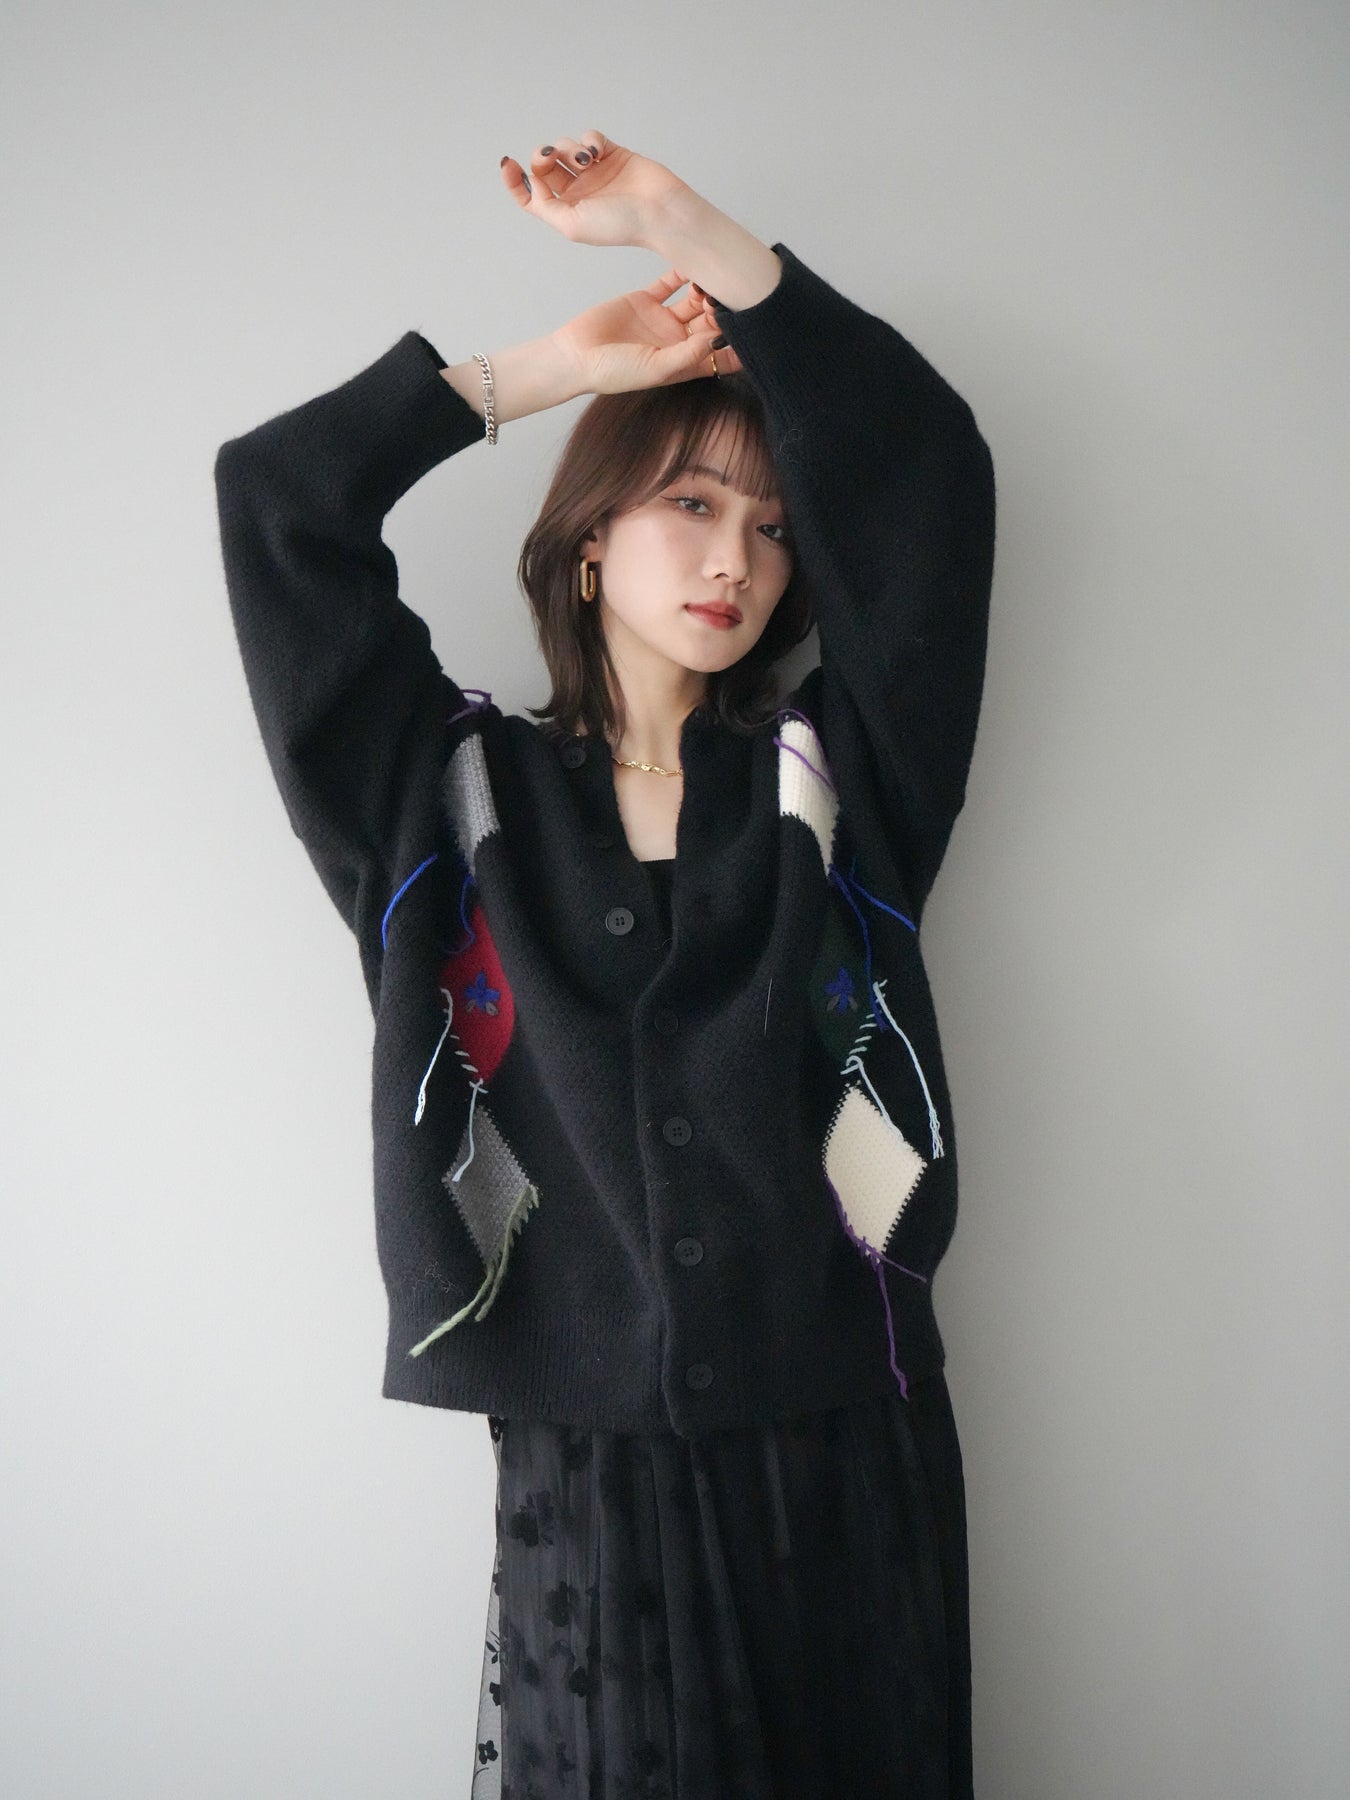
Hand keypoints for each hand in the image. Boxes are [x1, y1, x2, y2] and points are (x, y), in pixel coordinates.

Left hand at [501, 130, 700, 251]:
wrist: (659, 211)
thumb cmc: (620, 224)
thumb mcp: (571, 225)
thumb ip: (544, 205)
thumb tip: (529, 182)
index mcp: (565, 211)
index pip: (531, 194)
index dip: (514, 179)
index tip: (508, 163)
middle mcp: (577, 192)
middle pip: (544, 166)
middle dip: (541, 157)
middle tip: (549, 157)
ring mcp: (594, 172)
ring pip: (565, 148)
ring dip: (568, 149)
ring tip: (585, 161)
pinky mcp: (611, 153)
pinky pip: (589, 137)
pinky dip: (588, 140)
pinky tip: (597, 152)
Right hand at [548, 270, 743, 395]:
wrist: (574, 356)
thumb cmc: (612, 373)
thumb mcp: (654, 369)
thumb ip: (686, 355)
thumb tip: (716, 340)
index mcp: (684, 364)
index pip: (721, 356)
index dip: (741, 344)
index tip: (757, 329)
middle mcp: (677, 342)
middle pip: (712, 324)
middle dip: (725, 310)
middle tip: (731, 295)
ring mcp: (662, 320)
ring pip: (694, 300)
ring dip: (706, 289)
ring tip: (713, 278)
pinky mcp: (645, 301)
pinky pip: (669, 282)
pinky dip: (682, 271)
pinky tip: (693, 260)